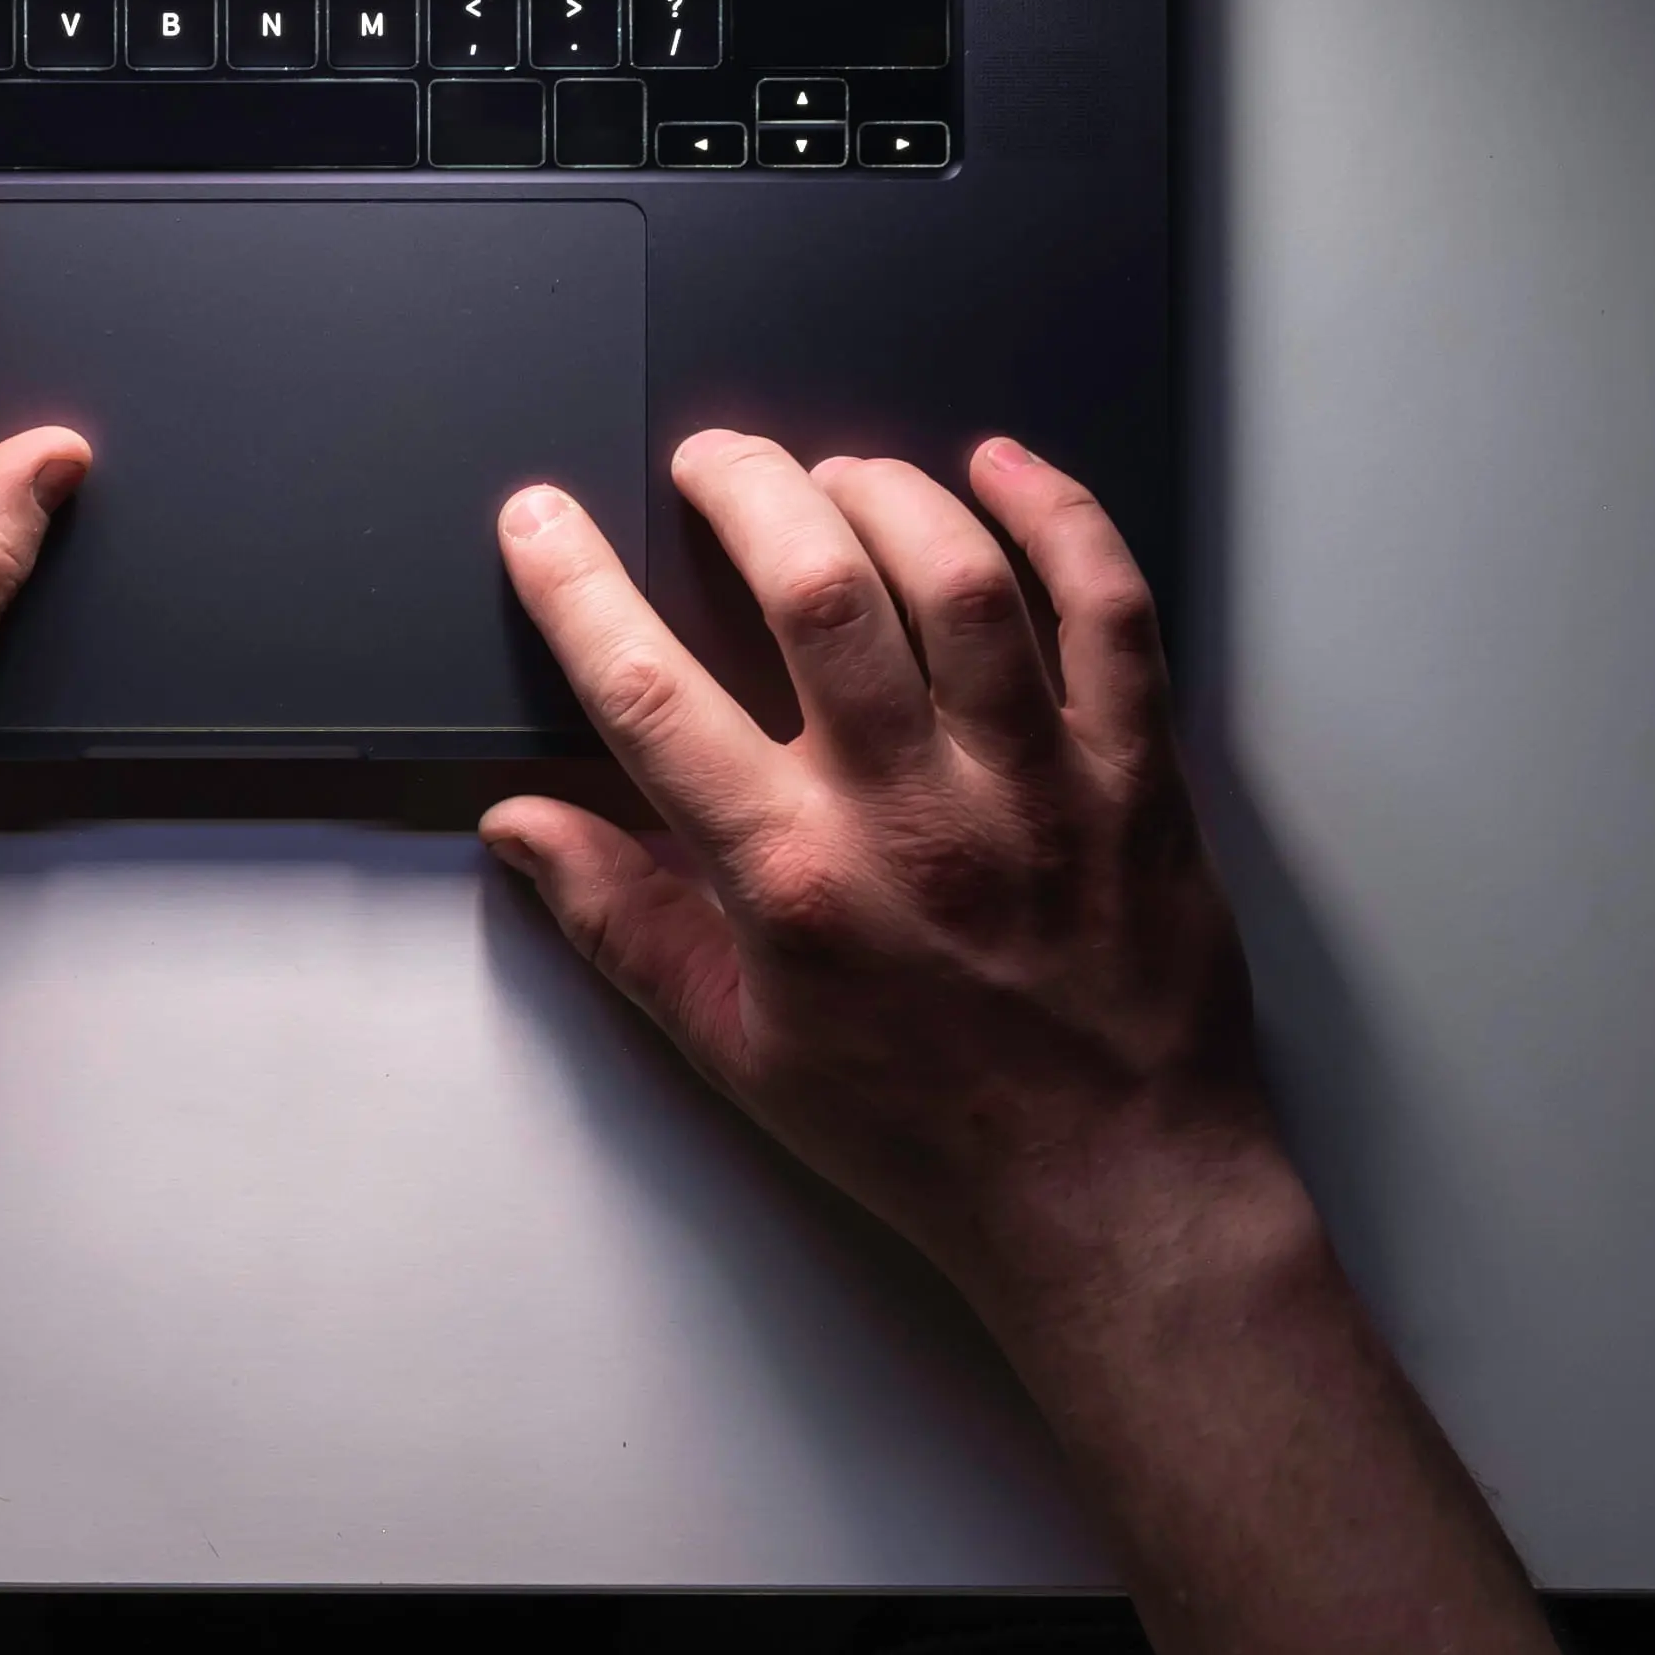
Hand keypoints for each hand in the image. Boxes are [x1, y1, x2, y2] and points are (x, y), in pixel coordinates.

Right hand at [482, 432, 1298, 1366]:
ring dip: (885, 492)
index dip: (576, 587)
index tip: (540, 520)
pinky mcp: (1136, 775)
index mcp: (793, 882)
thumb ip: (620, 921)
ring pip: (957, 576)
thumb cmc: (929, 1132)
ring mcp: (1036, 786)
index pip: (649, 695)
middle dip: (743, 488)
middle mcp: (912, 816)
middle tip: (711, 462)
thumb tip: (518, 828)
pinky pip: (1109, 608)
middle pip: (813, 587)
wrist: (1111, 1192)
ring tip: (838, 475)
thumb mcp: (736, 1046)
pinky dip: (1059, 517)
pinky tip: (1002, 472)